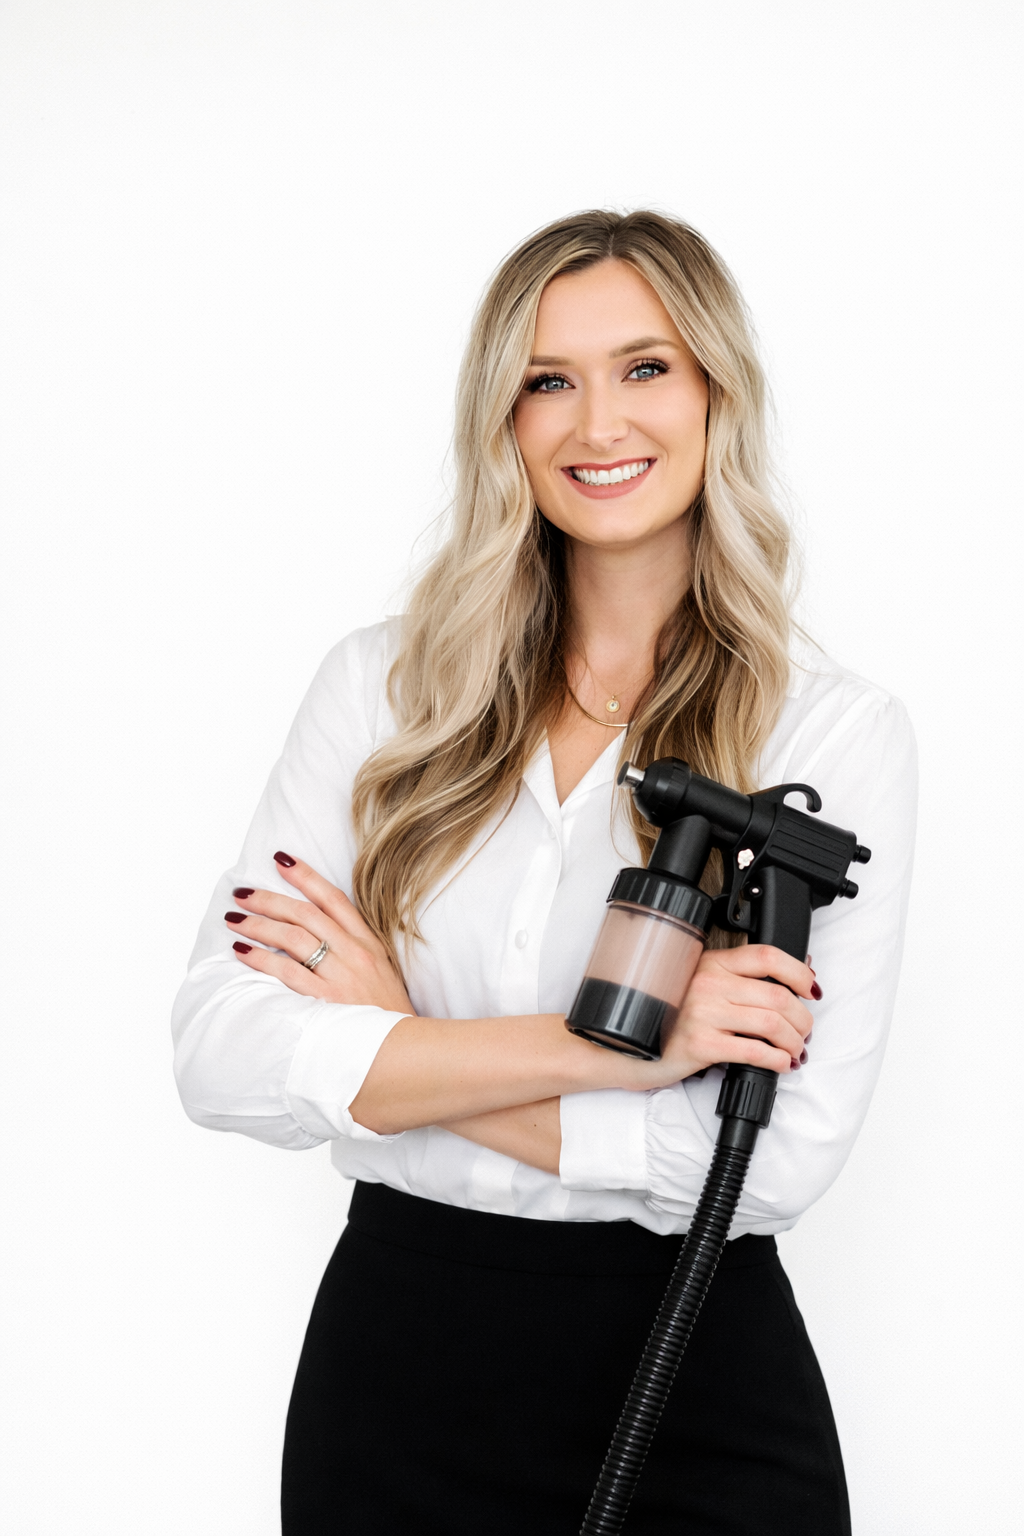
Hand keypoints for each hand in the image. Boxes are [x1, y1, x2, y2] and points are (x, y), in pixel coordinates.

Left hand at [224, 853, 415, 1014]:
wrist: (402, 1049)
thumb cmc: (387, 1012)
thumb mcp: (382, 969)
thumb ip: (355, 946)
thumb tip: (318, 929)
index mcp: (368, 942)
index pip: (333, 899)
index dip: (306, 876)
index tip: (281, 860)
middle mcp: (354, 953)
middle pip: (305, 914)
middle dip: (270, 899)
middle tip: (243, 893)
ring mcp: (341, 975)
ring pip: (293, 937)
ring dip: (259, 924)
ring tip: (234, 919)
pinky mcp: (326, 1000)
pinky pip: (287, 971)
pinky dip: (261, 958)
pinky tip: (243, 951)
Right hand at [650, 943, 816, 1085]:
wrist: (630, 1048)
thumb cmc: (670, 1018)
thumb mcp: (704, 986)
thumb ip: (742, 979)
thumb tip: (798, 972)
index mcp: (712, 963)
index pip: (766, 956)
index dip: (798, 972)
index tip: (811, 989)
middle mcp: (708, 983)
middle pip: (778, 996)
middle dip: (803, 1020)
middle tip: (804, 1033)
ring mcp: (703, 1013)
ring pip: (772, 1023)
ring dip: (794, 1042)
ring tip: (795, 1051)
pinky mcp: (701, 1045)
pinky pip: (755, 1051)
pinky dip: (778, 1060)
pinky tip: (780, 1064)